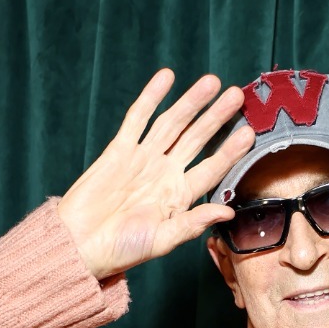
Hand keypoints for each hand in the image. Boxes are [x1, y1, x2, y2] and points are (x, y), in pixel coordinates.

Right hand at [56, 70, 254, 280]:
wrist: (80, 245)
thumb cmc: (121, 250)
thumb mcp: (163, 240)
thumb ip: (193, 223)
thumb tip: (227, 213)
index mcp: (178, 197)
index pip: (211, 169)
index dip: (229, 151)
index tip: (248, 134)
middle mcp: (164, 173)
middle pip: (196, 139)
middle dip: (216, 118)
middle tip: (237, 96)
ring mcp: (142, 159)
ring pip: (172, 124)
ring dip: (190, 102)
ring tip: (211, 82)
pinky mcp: (119, 150)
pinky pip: (138, 118)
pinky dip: (152, 97)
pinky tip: (167, 77)